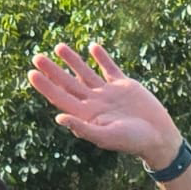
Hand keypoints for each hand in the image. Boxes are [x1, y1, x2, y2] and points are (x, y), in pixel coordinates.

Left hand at [28, 42, 183, 165]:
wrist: (158, 137)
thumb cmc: (132, 142)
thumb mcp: (106, 137)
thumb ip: (83, 128)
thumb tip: (58, 118)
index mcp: (87, 115)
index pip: (61, 97)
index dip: (46, 86)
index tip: (32, 74)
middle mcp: (95, 103)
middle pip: (69, 83)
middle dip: (53, 71)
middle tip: (37, 57)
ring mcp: (109, 93)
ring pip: (86, 73)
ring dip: (73, 61)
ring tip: (59, 47)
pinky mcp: (124, 86)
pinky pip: (109, 68)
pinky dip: (101, 58)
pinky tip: (92, 47)